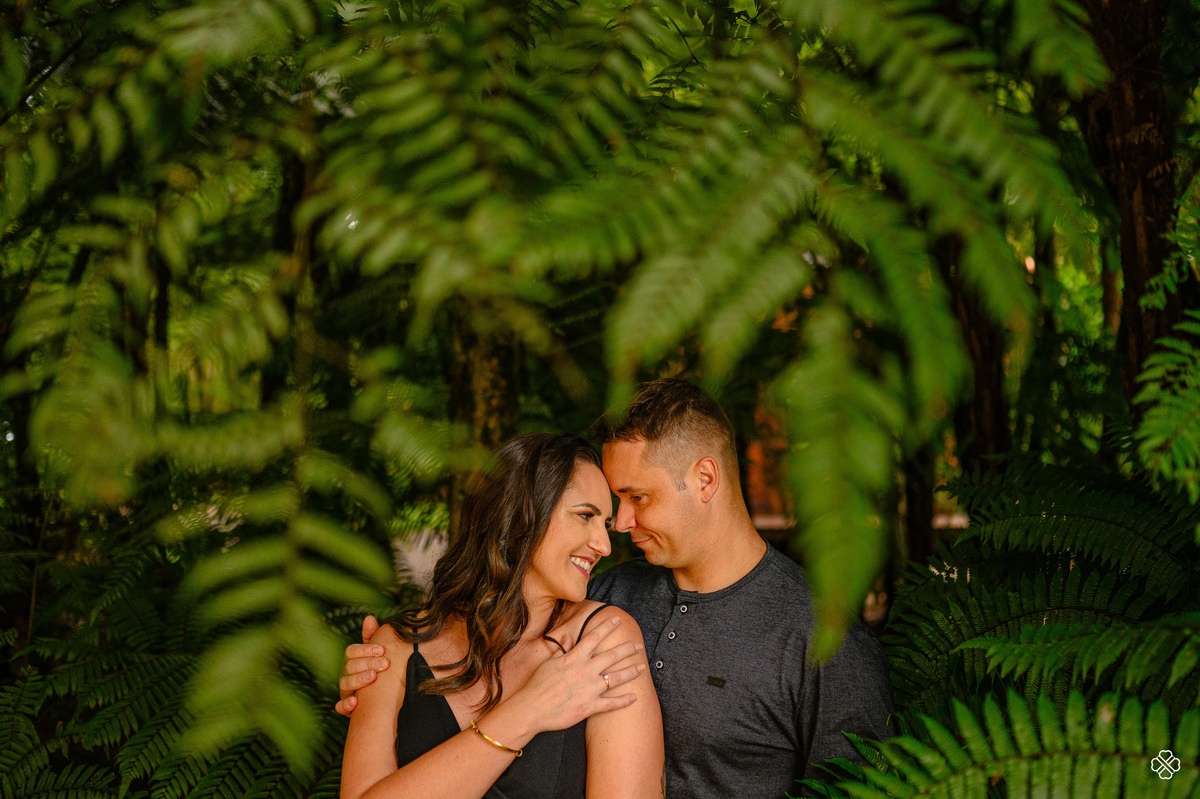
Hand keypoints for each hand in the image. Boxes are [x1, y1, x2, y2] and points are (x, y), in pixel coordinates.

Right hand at [335, 615, 387, 716]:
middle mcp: (345, 674)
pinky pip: (340, 707)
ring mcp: (345, 691)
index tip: (382, 650)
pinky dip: (346, 704)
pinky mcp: (346, 707)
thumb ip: (372, 637)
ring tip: (373, 677)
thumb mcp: (376, 653)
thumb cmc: (377, 669)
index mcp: (352, 660)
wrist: (380, 697)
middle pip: (349, 666)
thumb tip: (369, 618)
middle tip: (385, 663)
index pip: (351, 651)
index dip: (365, 649)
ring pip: (345, 684)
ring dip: (359, 680)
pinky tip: (356, 701)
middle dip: (367, 663)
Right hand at [509, 617, 644, 733]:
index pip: (594, 637)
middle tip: (638, 645)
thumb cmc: (537, 684)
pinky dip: (624, 701)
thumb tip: (570, 637)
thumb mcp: (549, 662)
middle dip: (627, 649)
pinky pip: (611, 704)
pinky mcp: (589, 707)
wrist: (532, 708)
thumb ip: (563, 650)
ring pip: (616, 678)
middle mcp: (585, 670)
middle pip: (612, 656)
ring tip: (641, 667)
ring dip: (631, 672)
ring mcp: (589, 689)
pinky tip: (634, 697)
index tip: (617, 619)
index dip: (607, 626)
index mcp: (574, 658)